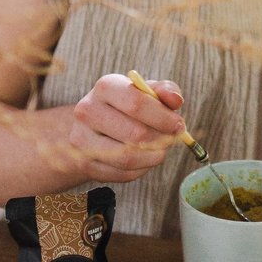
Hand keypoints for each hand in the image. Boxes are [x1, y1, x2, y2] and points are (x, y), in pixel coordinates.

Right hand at [66, 72, 185, 182]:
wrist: (93, 126)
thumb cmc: (126, 106)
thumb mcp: (146, 91)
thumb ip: (165, 90)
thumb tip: (175, 100)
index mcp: (106, 87)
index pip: (136, 103)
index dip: (163, 118)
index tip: (179, 125)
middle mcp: (88, 111)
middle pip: (134, 134)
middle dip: (161, 139)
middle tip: (172, 139)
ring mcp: (82, 139)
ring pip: (127, 157)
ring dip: (153, 156)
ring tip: (161, 149)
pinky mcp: (85, 164)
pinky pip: (121, 174)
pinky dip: (141, 169)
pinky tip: (145, 159)